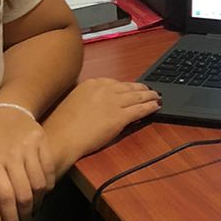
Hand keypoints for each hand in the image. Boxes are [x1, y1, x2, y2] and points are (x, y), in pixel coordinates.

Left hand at [0, 105, 55, 220]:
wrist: (7, 111)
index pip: (4, 195)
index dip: (10, 216)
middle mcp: (12, 156)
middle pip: (24, 193)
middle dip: (25, 214)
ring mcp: (29, 148)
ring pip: (39, 184)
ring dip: (38, 201)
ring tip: (32, 210)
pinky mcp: (42, 143)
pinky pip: (49, 171)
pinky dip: (47, 186)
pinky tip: (41, 193)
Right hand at [43, 78, 160, 169]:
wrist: (62, 137)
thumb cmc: (63, 125)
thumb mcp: (74, 102)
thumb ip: (88, 99)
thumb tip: (98, 104)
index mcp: (91, 83)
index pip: (115, 83)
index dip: (126, 87)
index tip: (131, 89)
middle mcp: (104, 89)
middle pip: (129, 87)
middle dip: (141, 89)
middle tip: (150, 91)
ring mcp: (113, 102)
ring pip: (138, 96)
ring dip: (150, 96)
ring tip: (157, 97)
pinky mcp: (120, 116)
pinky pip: (140, 109)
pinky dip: (150, 107)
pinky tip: (156, 106)